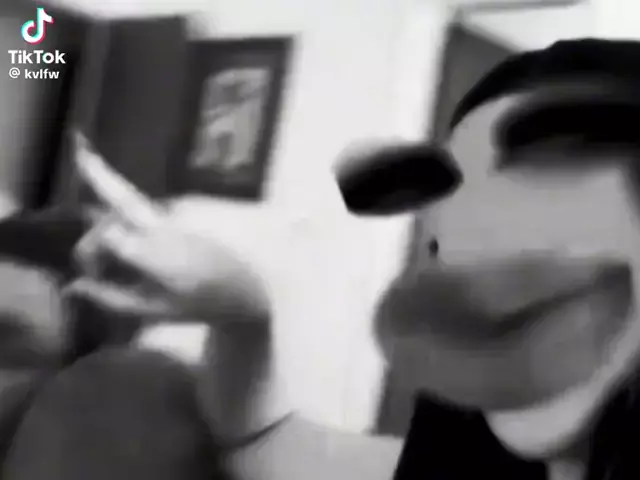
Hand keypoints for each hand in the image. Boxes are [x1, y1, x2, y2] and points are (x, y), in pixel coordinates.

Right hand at [64, 132, 269, 321]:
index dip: (89, 252)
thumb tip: (74, 287)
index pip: (107, 236)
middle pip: (123, 198)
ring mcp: (181, 215)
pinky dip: (134, 214)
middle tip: (80, 150)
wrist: (253, 287)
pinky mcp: (190, 211)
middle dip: (98, 175)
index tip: (91, 274)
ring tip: (104, 212)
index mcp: (157, 252)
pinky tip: (135, 227)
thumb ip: (113, 299)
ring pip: (136, 202)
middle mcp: (167, 226)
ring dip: (113, 204)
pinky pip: (152, 208)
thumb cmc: (205, 304)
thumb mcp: (157, 311)